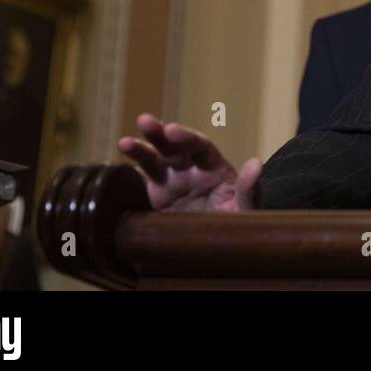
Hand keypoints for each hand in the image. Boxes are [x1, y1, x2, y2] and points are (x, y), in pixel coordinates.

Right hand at [117, 114, 260, 212]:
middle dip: (159, 133)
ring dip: (140, 149)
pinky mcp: (153, 198)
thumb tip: (256, 163)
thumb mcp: (245, 208)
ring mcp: (169, 182)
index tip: (173, 131)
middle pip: (173, 146)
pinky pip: (139, 183)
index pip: (199, 146)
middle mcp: (189, 169)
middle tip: (145, 122)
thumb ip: (250, 187)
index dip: (186, 137)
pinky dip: (127, 176)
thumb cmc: (235, 224)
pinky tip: (114, 172)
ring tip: (124, 142)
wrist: (216, 248)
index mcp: (212, 167)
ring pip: (153, 160)